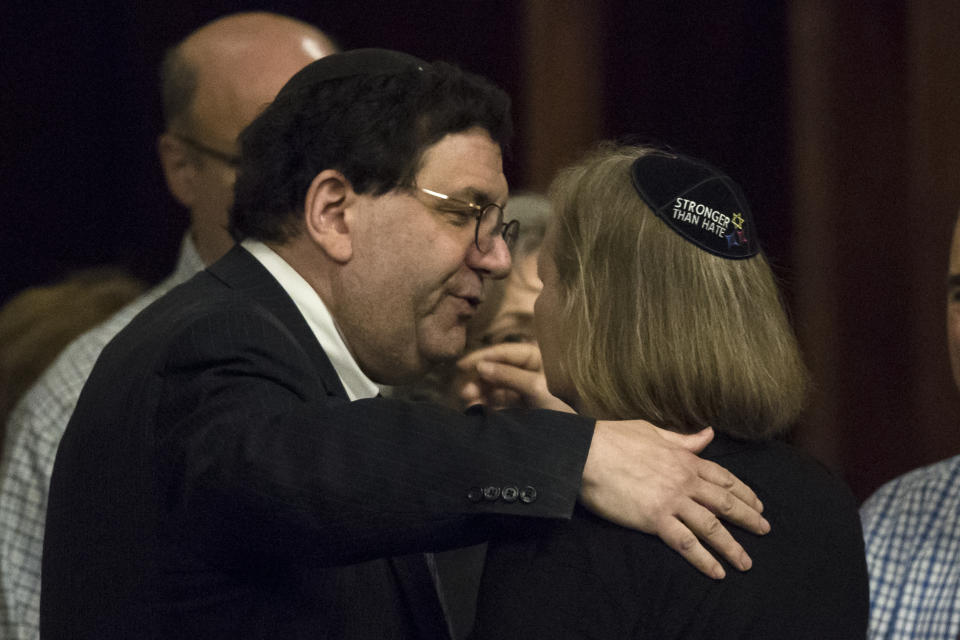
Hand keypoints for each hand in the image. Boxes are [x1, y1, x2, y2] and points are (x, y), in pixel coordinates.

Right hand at [453, 343, 571, 411]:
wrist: (577, 444)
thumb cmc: (564, 412)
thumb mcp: (537, 389)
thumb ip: (509, 375)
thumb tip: (481, 367)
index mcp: (539, 361)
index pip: (507, 352)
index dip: (484, 356)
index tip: (463, 366)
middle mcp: (530, 373)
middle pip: (498, 369)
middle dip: (480, 379)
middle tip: (465, 391)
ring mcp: (524, 392)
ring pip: (495, 387)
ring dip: (480, 393)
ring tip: (469, 402)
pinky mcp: (519, 410)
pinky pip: (498, 403)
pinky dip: (486, 405)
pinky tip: (475, 410)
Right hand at [579, 421, 768, 578]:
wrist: (587, 452)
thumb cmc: (614, 438)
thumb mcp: (652, 432)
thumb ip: (682, 439)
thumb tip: (708, 434)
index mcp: (684, 460)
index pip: (723, 478)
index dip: (743, 492)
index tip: (757, 504)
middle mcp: (685, 481)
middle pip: (725, 503)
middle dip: (748, 518)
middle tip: (764, 530)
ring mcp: (672, 501)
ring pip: (712, 527)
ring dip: (732, 547)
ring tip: (746, 562)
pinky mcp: (656, 520)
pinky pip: (686, 544)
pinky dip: (704, 559)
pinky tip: (717, 572)